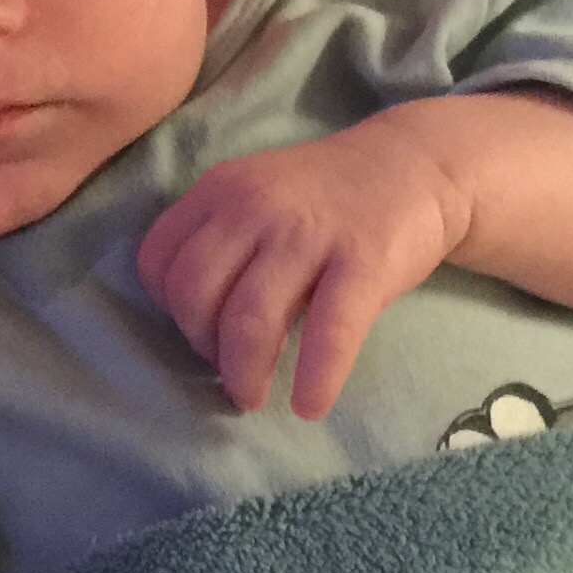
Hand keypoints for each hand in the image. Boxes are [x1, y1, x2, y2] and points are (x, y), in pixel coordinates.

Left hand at [134, 116, 466, 417]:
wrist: (415, 167)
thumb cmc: (323, 198)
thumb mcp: (255, 195)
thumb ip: (218, 241)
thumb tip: (193, 324)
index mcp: (219, 190)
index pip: (157, 259)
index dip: (166, 309)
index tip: (196, 332)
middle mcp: (255, 206)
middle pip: (193, 294)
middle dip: (200, 346)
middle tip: (226, 368)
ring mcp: (310, 233)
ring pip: (249, 319)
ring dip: (244, 373)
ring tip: (252, 397)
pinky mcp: (365, 261)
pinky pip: (329, 332)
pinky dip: (315, 378)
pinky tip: (309, 405)